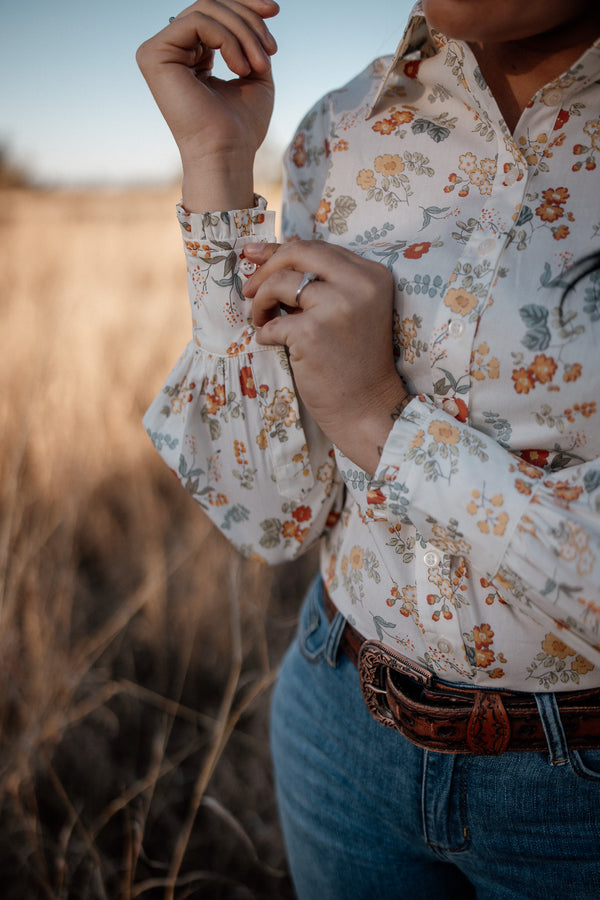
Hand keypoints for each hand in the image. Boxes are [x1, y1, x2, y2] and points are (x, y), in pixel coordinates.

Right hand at [136, 0, 278, 209]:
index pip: (215, 13)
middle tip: (271, 50)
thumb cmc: (242, 126)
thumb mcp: (255, 71)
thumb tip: (256, 8)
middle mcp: (170, 50)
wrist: (228, 154)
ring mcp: (158, 51)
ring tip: (259, 65)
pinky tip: (241, 68)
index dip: (246, 6)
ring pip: (206, 9)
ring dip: (244, 33)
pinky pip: (198, 22)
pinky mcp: (153, 54)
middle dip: (249, 21)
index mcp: (190, 54)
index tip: (275, 11)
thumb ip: (250, 39)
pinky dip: (228, 39)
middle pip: (211, 5)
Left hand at [242, 241, 411, 473]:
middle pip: (298, 253)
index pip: (317, 247)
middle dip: (265, 268)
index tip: (252, 256)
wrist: (366, 407)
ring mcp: (337, 307)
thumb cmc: (352, 360)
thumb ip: (317, 281)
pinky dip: (265, 333)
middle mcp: (359, 285)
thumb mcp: (346, 309)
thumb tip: (266, 253)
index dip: (280, 251)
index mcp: (372, 275)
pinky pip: (273, 323)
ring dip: (261, 302)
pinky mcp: (313, 333)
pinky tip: (272, 343)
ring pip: (280, 283)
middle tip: (248, 290)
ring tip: (262, 321)